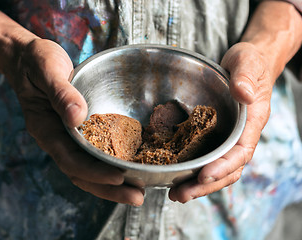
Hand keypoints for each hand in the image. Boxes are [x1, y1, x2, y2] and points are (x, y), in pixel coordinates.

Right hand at [6, 38, 144, 205]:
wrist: (29, 59)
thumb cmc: (36, 62)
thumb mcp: (47, 69)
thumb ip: (61, 93)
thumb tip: (77, 117)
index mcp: (46, 129)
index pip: (70, 160)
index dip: (94, 172)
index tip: (119, 178)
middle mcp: (57, 139)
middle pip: (82, 174)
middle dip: (109, 189)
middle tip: (137, 198)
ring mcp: (68, 137)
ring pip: (90, 169)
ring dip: (113, 184)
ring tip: (140, 191)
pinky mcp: (79, 131)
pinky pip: (95, 153)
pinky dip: (111, 164)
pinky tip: (131, 167)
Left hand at [169, 42, 273, 202]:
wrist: (246, 64)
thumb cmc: (250, 63)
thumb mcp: (248, 62)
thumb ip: (245, 77)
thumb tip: (243, 94)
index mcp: (252, 122)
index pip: (241, 152)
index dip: (223, 166)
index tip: (204, 175)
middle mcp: (240, 135)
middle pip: (227, 170)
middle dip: (205, 185)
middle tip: (180, 195)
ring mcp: (227, 138)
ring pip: (216, 169)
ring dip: (197, 184)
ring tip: (175, 194)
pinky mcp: (214, 135)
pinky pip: (206, 158)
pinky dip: (193, 170)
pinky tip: (176, 176)